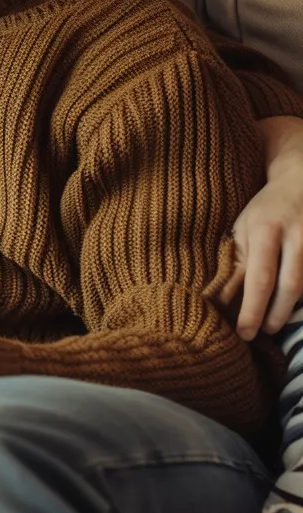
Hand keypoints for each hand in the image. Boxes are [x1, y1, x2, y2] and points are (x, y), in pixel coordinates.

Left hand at [234, 117, 302, 339]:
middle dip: (276, 315)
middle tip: (263, 333)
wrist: (301, 179)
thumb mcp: (242, 229)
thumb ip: (235, 264)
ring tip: (277, 324)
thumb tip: (217, 299)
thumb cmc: (264, 210)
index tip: (244, 332)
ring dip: (293, 310)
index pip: (259, 278)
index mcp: (265, 230)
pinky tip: (295, 308)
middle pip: (290, 286)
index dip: (252, 309)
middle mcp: (296, 236)